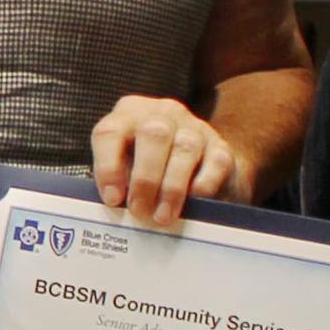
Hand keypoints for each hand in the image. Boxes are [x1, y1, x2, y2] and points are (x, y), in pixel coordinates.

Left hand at [89, 94, 255, 224]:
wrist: (200, 166)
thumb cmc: (150, 169)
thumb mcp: (126, 168)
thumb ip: (119, 181)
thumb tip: (117, 206)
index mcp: (129, 114)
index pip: (110, 133)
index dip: (108, 167)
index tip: (112, 200)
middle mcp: (162, 114)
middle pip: (153, 135)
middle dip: (145, 178)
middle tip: (140, 211)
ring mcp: (194, 127)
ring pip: (184, 148)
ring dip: (171, 187)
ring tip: (163, 216)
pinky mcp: (221, 146)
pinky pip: (215, 163)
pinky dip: (202, 186)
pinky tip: (193, 203)